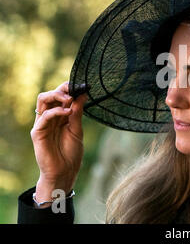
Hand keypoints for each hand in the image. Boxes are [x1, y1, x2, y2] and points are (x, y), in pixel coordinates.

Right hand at [31, 81, 87, 203]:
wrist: (65, 172)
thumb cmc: (71, 152)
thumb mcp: (77, 129)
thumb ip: (77, 112)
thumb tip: (83, 94)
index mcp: (59, 116)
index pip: (59, 96)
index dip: (68, 88)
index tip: (82, 85)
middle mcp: (49, 118)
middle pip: (49, 94)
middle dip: (62, 89)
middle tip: (75, 89)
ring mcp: (42, 124)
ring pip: (42, 100)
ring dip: (57, 96)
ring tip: (70, 99)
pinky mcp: (38, 133)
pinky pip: (44, 116)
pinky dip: (56, 111)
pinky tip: (68, 112)